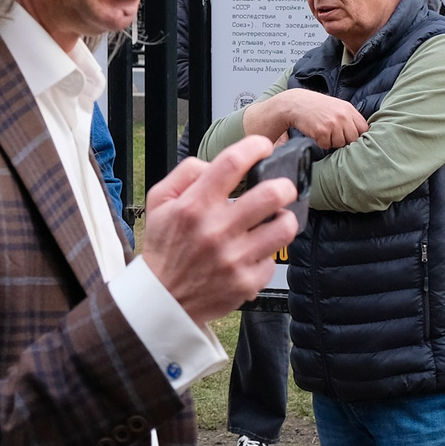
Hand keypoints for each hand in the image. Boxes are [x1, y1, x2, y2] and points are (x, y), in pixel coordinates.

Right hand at [140, 135, 296, 323]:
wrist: (163, 298)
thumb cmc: (165, 247)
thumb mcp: (159, 202)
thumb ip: (186, 173)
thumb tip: (215, 163)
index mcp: (194, 205)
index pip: (233, 162)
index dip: (256, 146)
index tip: (264, 146)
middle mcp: (216, 230)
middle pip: (271, 194)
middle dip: (284, 185)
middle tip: (282, 189)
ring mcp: (234, 258)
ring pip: (284, 227)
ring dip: (285, 219)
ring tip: (277, 220)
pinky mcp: (246, 282)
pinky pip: (272, 260)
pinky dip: (266, 255)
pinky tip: (253, 254)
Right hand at [245, 88, 366, 149]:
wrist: (296, 103)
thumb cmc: (316, 106)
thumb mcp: (337, 107)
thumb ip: (349, 118)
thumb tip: (360, 134)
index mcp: (348, 109)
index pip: (364, 129)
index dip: (358, 135)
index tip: (351, 138)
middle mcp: (343, 116)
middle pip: (353, 139)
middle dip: (344, 140)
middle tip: (334, 135)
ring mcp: (333, 124)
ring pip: (340, 144)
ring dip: (331, 142)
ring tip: (324, 132)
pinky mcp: (322, 131)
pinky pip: (326, 145)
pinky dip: (321, 143)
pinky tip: (316, 133)